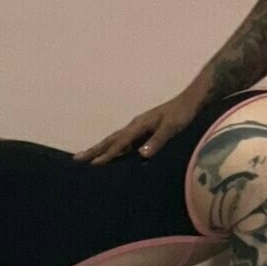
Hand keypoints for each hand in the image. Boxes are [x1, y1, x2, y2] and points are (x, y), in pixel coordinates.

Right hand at [74, 95, 196, 164]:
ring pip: (115, 139)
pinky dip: (113, 148)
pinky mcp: (143, 130)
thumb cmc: (182, 114)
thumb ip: (157, 140)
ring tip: (86, 157)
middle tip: (76, 159)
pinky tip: (112, 155)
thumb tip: (141, 154)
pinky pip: (124, 141)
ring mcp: (138, 127)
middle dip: (94, 150)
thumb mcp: (172, 127)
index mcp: (139, 125)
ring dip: (100, 148)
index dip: (108, 154)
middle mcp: (135, 125)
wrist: (190, 101)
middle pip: (110, 139)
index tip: (94, 164)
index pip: (120, 142)